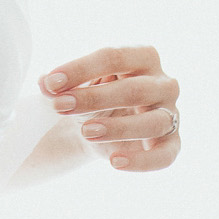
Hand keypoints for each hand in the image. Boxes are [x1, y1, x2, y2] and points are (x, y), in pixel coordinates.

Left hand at [39, 45, 179, 172]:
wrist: (103, 126)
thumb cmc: (92, 94)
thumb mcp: (75, 85)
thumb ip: (60, 84)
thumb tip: (45, 83)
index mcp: (142, 55)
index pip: (113, 57)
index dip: (80, 69)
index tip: (52, 82)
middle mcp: (163, 82)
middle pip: (134, 89)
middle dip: (94, 98)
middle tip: (60, 106)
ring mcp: (171, 113)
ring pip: (152, 122)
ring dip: (117, 127)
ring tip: (86, 131)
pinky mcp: (172, 143)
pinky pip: (165, 156)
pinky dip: (142, 161)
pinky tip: (115, 162)